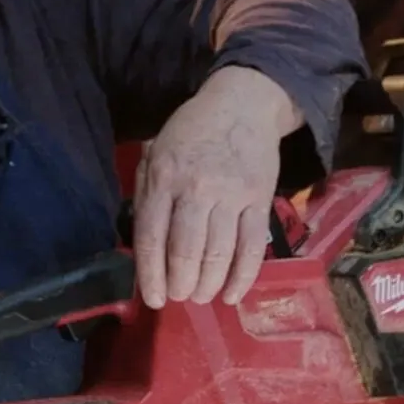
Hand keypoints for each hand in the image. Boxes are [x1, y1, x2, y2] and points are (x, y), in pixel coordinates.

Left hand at [132, 66, 301, 307]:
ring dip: (208, 285)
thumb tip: (144, 248)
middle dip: (180, 285)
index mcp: (163, 178)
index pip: (151, 238)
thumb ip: (147, 195)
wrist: (242, 104)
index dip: (150, 275)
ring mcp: (231, 195)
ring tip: (201, 296)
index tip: (152, 298)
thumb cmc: (191, 132)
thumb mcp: (156, 153)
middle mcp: (196, 188)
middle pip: (185, 252)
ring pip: (219, 254)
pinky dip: (243, 278)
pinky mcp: (259, 200)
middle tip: (180, 297)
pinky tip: (232, 295)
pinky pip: (252, 248)